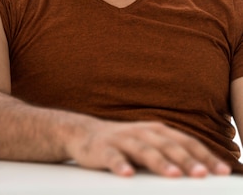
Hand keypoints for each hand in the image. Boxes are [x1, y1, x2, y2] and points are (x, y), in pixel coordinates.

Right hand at [66, 118, 231, 176]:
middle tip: (202, 174)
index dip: (204, 156)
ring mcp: (121, 139)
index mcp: (157, 131)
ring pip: (143, 150)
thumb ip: (172, 153)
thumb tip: (205, 170)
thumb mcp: (150, 144)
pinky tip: (127, 174)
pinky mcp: (102, 149)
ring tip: (172, 175)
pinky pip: (112, 157)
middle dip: (186, 160)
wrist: (83, 133)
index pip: (186, 142)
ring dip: (159, 162)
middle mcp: (142, 132)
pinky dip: (120, 165)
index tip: (222, 171)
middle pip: (168, 146)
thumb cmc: (124, 143)